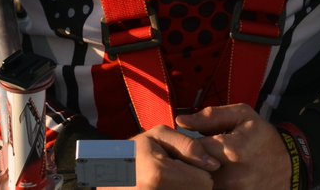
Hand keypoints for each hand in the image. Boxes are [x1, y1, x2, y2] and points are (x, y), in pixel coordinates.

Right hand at [99, 124, 218, 189]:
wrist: (105, 172)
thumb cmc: (133, 151)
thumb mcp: (158, 136)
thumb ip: (188, 146)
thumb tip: (214, 165)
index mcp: (158, 174)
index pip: (205, 182)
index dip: (202, 171)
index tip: (190, 165)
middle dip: (195, 182)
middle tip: (179, 172)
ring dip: (186, 187)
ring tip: (172, 179)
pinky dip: (178, 189)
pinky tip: (168, 185)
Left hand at [177, 103, 290, 189]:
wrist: (288, 167)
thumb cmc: (262, 137)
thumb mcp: (243, 116)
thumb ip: (211, 116)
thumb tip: (181, 120)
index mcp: (232, 150)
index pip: (192, 148)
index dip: (183, 144)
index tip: (183, 141)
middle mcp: (230, 176)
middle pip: (191, 170)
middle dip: (186, 161)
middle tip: (185, 154)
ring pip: (197, 183)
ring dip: (193, 174)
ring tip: (196, 165)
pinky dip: (203, 184)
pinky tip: (207, 175)